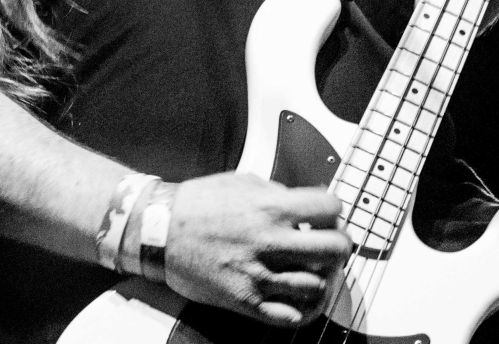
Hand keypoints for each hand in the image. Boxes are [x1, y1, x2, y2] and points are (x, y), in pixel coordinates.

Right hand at [164, 173, 350, 327]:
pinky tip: (304, 298)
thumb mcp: (242, 181)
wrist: (159, 231)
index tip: (328, 215)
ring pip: (318, 285)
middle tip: (333, 244)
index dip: (334, 210)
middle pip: (333, 249)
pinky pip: (290, 317)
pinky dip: (306, 309)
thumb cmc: (196, 204)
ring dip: (324, 277)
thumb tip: (304, 205)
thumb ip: (277, 192)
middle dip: (340, 245)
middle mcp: (268, 241)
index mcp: (269, 208)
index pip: (329, 209)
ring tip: (317, 269)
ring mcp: (258, 275)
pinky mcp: (245, 301)